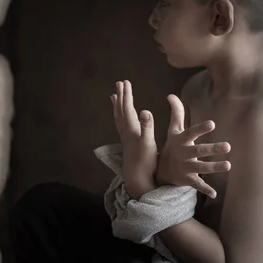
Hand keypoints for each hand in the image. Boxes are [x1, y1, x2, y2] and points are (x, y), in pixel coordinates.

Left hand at [112, 80, 156, 198]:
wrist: (137, 180)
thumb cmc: (145, 163)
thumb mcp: (148, 144)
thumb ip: (147, 127)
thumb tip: (145, 111)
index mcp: (132, 130)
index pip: (128, 109)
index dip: (127, 95)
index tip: (125, 82)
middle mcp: (126, 133)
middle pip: (121, 111)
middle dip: (121, 96)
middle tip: (119, 83)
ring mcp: (125, 139)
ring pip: (119, 118)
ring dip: (117, 106)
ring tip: (114, 97)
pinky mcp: (128, 145)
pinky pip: (121, 126)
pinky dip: (120, 118)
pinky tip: (122, 119)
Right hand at [156, 94, 230, 197]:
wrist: (161, 171)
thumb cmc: (172, 147)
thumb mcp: (173, 131)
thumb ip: (176, 113)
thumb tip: (171, 95)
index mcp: (182, 141)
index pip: (191, 133)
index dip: (201, 129)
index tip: (212, 124)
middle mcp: (184, 154)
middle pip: (199, 151)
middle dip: (213, 149)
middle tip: (228, 146)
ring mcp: (186, 167)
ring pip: (202, 168)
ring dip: (214, 167)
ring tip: (228, 165)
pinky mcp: (188, 179)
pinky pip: (198, 185)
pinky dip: (205, 190)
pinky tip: (215, 194)